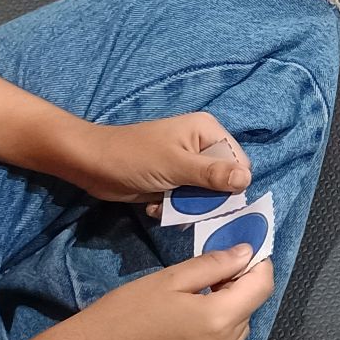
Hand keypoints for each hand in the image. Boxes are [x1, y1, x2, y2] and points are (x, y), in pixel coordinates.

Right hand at [58, 247, 275, 339]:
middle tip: (207, 282)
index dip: (259, 268)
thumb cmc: (126, 312)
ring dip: (227, 319)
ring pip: (238, 337)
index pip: (262, 288)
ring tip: (193, 310)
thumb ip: (214, 265)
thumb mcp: (169, 279)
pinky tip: (189, 335)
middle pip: (248, 312)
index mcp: (217, 320)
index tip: (245, 257)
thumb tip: (247, 253)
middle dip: (236, 293)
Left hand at [65, 113, 251, 208]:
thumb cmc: (134, 158)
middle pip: (224, 182)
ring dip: (186, 207)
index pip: (239, 163)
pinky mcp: (172, 181)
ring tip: (165, 204)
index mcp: (207, 131)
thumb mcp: (176, 166)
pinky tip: (154, 205)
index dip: (231, 185)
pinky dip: (173, 208)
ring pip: (205, 196)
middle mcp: (201, 146)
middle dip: (205, 200)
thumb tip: (247, 179)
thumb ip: (212, 174)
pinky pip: (186, 201)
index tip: (214, 201)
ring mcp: (186, 165)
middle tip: (185, 206)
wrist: (91, 166)